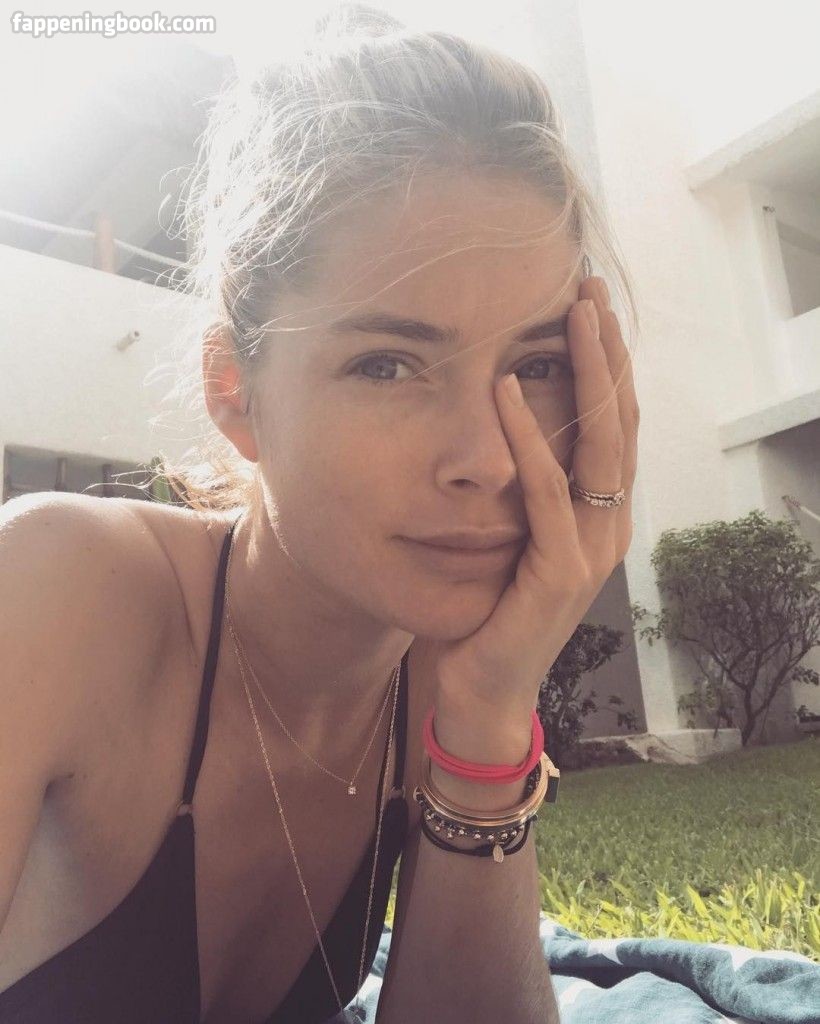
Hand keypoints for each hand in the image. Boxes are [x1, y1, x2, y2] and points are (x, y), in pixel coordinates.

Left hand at [430, 276, 638, 726]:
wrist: (483, 692)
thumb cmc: (491, 613)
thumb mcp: (512, 540)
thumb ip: (523, 493)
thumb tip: (502, 427)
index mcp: (599, 515)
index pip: (615, 426)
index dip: (609, 365)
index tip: (591, 306)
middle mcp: (608, 526)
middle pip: (621, 422)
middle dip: (609, 353)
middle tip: (592, 289)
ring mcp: (592, 551)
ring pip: (602, 446)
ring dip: (589, 376)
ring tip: (575, 315)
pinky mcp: (561, 574)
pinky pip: (547, 494)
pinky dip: (528, 440)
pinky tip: (504, 392)